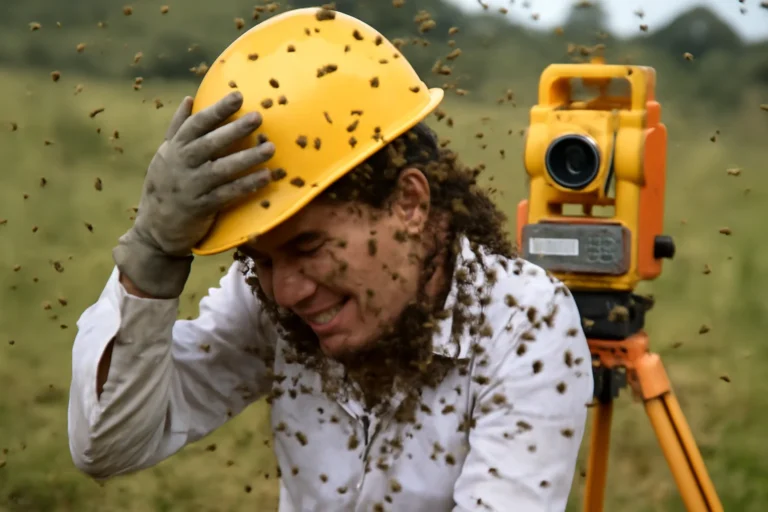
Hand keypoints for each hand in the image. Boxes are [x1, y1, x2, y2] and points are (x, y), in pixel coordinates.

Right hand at [113, 91, 274, 297]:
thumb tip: (189, 98)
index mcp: (174, 148)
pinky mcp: (200, 207)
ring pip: (221, 169)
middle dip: (235, 129)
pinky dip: (246, 185)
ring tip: (270, 148)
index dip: (217, 109)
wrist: (155, 228)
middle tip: (258, 117)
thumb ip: (178, 127)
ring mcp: (190, 186)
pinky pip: (227, 194)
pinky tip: (265, 177)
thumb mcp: (165, 154)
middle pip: (210, 143)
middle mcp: (181, 164)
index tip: (237, 95)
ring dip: (247, 158)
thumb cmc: (165, 185)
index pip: (196, 124)